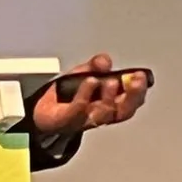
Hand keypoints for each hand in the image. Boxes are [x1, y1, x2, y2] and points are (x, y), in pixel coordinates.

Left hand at [31, 53, 149, 141]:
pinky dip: (85, 96)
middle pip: (123, 112)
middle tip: (134, 81)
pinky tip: (89, 82)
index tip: (141, 76)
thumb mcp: (84, 73)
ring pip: (103, 114)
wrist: (40, 113)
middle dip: (132, 96)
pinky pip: (78, 110)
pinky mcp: (66, 121)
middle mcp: (100, 115)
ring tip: (109, 80)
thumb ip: (95, 66)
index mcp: (109, 104)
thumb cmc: (66, 96)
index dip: (139, 91)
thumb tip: (104, 61)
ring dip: (109, 96)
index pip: (131, 102)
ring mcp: (84, 120)